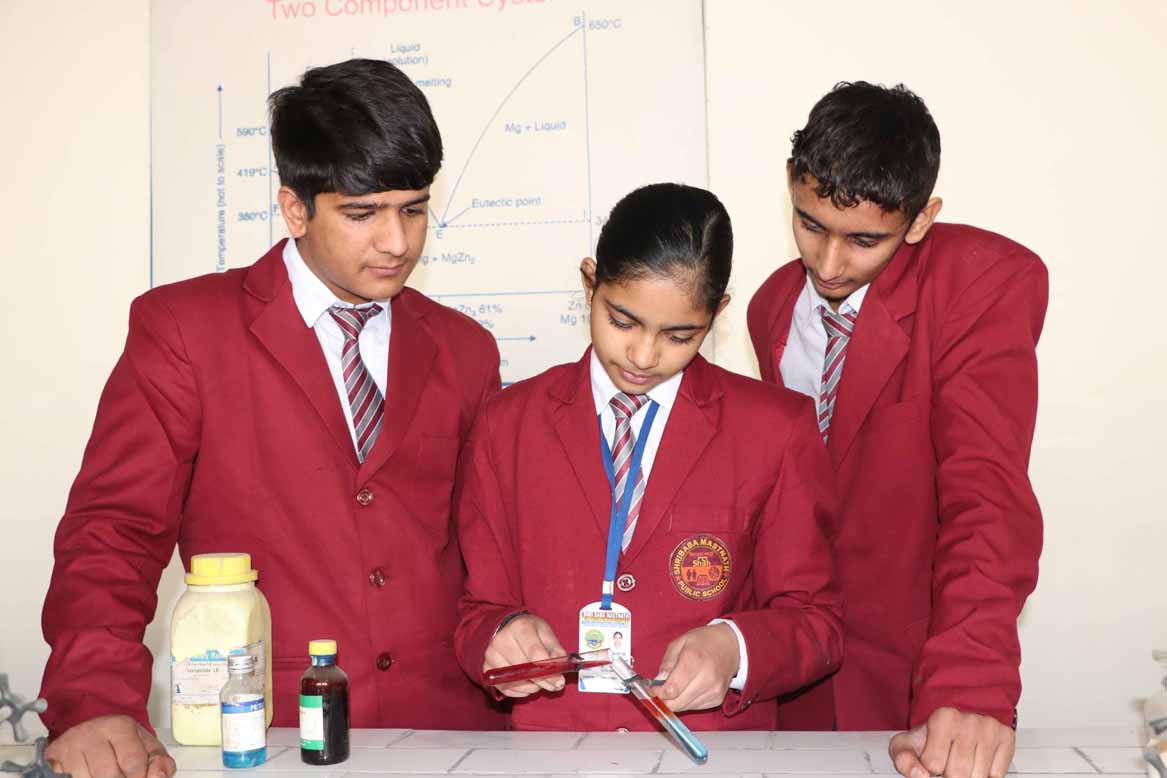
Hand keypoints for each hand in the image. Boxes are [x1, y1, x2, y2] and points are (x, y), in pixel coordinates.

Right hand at [46, 714, 175, 777]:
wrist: (92, 730)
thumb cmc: (123, 743)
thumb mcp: (148, 748)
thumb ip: (161, 763)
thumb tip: (158, 777)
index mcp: (120, 726)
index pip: (132, 763)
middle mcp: (91, 732)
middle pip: (107, 775)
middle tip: (121, 776)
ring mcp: (69, 745)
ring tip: (103, 774)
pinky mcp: (52, 758)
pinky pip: (65, 777)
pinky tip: (88, 774)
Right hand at [483, 613, 566, 697]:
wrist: (506, 629)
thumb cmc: (529, 632)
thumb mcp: (545, 633)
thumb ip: (556, 650)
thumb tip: (561, 670)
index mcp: (519, 627)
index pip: (534, 653)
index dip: (548, 670)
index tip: (559, 682)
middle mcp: (501, 640)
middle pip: (523, 669)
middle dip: (542, 681)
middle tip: (553, 685)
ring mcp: (491, 655)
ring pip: (514, 680)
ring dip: (531, 687)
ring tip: (540, 682)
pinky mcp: (486, 669)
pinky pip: (505, 688)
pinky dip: (520, 691)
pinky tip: (528, 685)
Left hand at [654, 623, 739, 711]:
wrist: (731, 646)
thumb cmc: (704, 642)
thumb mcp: (680, 642)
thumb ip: (667, 663)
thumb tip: (657, 682)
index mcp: (694, 660)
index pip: (672, 689)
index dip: (657, 693)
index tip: (650, 689)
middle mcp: (706, 678)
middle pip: (677, 703)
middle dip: (663, 700)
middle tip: (658, 691)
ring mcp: (714, 690)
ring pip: (684, 707)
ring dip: (675, 701)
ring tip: (675, 686)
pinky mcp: (718, 699)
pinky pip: (694, 707)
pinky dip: (686, 701)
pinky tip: (688, 688)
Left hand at [890, 707, 1014, 777]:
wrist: (956, 723)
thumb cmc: (931, 738)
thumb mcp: (908, 745)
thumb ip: (904, 761)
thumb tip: (920, 775)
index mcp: (942, 718)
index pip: (933, 764)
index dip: (931, 768)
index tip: (932, 758)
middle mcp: (968, 720)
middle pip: (958, 773)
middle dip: (950, 775)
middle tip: (949, 763)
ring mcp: (989, 729)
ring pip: (978, 776)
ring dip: (969, 776)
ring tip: (962, 761)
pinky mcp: (1006, 738)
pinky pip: (996, 775)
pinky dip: (986, 775)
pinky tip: (978, 762)